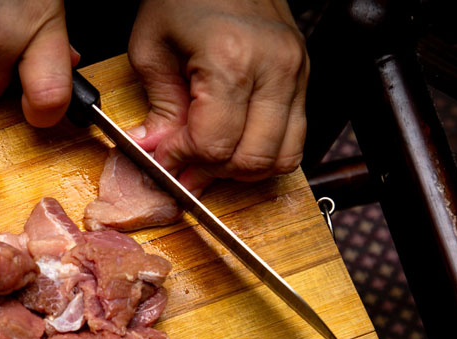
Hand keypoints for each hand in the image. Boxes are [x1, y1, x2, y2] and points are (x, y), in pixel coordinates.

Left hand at [127, 0, 308, 194]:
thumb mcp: (152, 47)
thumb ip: (158, 107)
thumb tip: (155, 152)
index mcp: (232, 59)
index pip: (214, 144)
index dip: (183, 162)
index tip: (163, 162)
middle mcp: (274, 69)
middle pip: (251, 158)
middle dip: (212, 173)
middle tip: (184, 171)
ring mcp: (297, 73)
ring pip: (281, 158)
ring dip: (242, 170)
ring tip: (211, 161)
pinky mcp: (304, 76)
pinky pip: (294, 138)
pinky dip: (264, 153)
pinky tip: (235, 145)